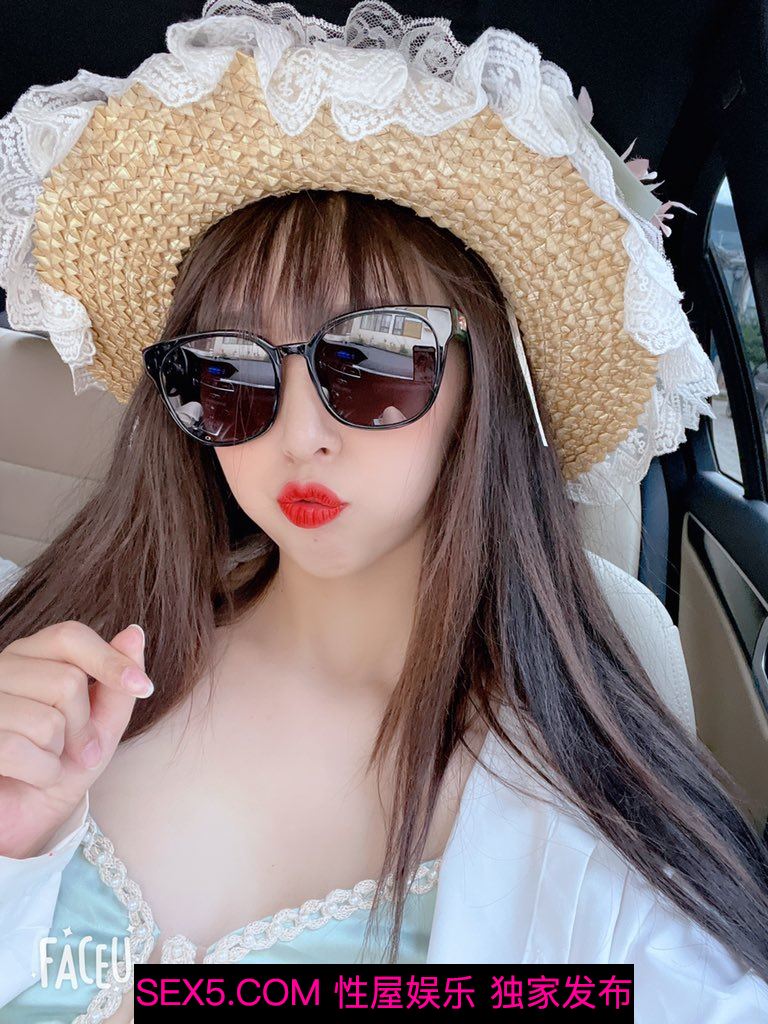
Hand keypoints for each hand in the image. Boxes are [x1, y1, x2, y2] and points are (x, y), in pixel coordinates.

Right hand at [0, 621, 152, 857]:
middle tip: (77, 751)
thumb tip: (134, 633)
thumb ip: (116, 684)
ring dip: (60, 753)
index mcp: (29, 657)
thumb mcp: (101, 727)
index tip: (143, 688)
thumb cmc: (59, 769)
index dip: (111, 661)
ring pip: (47, 720)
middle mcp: (0, 671)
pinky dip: (41, 773)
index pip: (70, 637)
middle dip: (84, 726)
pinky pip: (21, 750)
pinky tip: (31, 777)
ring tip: (47, 761)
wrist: (22, 821)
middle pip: (66, 681)